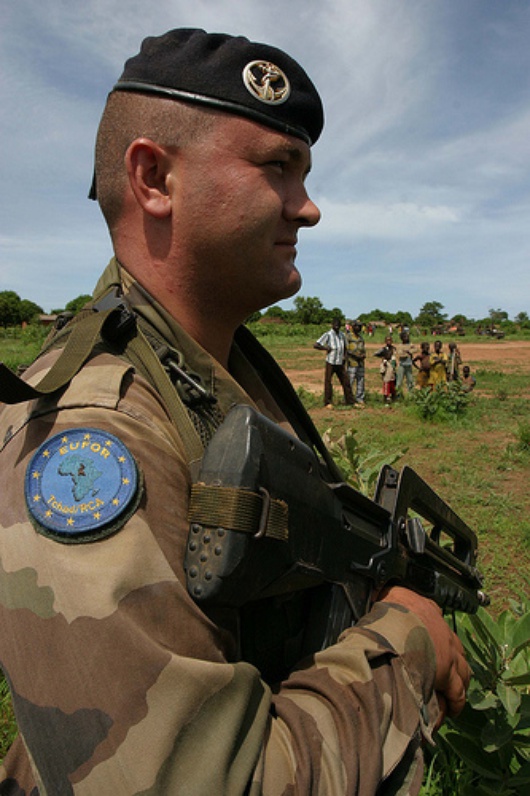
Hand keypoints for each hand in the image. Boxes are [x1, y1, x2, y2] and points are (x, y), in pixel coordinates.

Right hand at [380, 586, 470, 721]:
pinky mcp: (449, 673)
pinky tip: (453, 708)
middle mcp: (442, 629)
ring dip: (458, 680)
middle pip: (455, 646)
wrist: (393, 627)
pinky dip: (456, 700)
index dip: (435, 635)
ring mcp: (449, 651)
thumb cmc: (386, 613)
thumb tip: (377, 595)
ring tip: (453, 693)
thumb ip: (389, 599)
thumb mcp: (388, 597)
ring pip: (462, 669)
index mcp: (427, 609)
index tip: (430, 644)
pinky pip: (458, 690)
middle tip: (446, 672)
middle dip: (453, 660)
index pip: (437, 620)